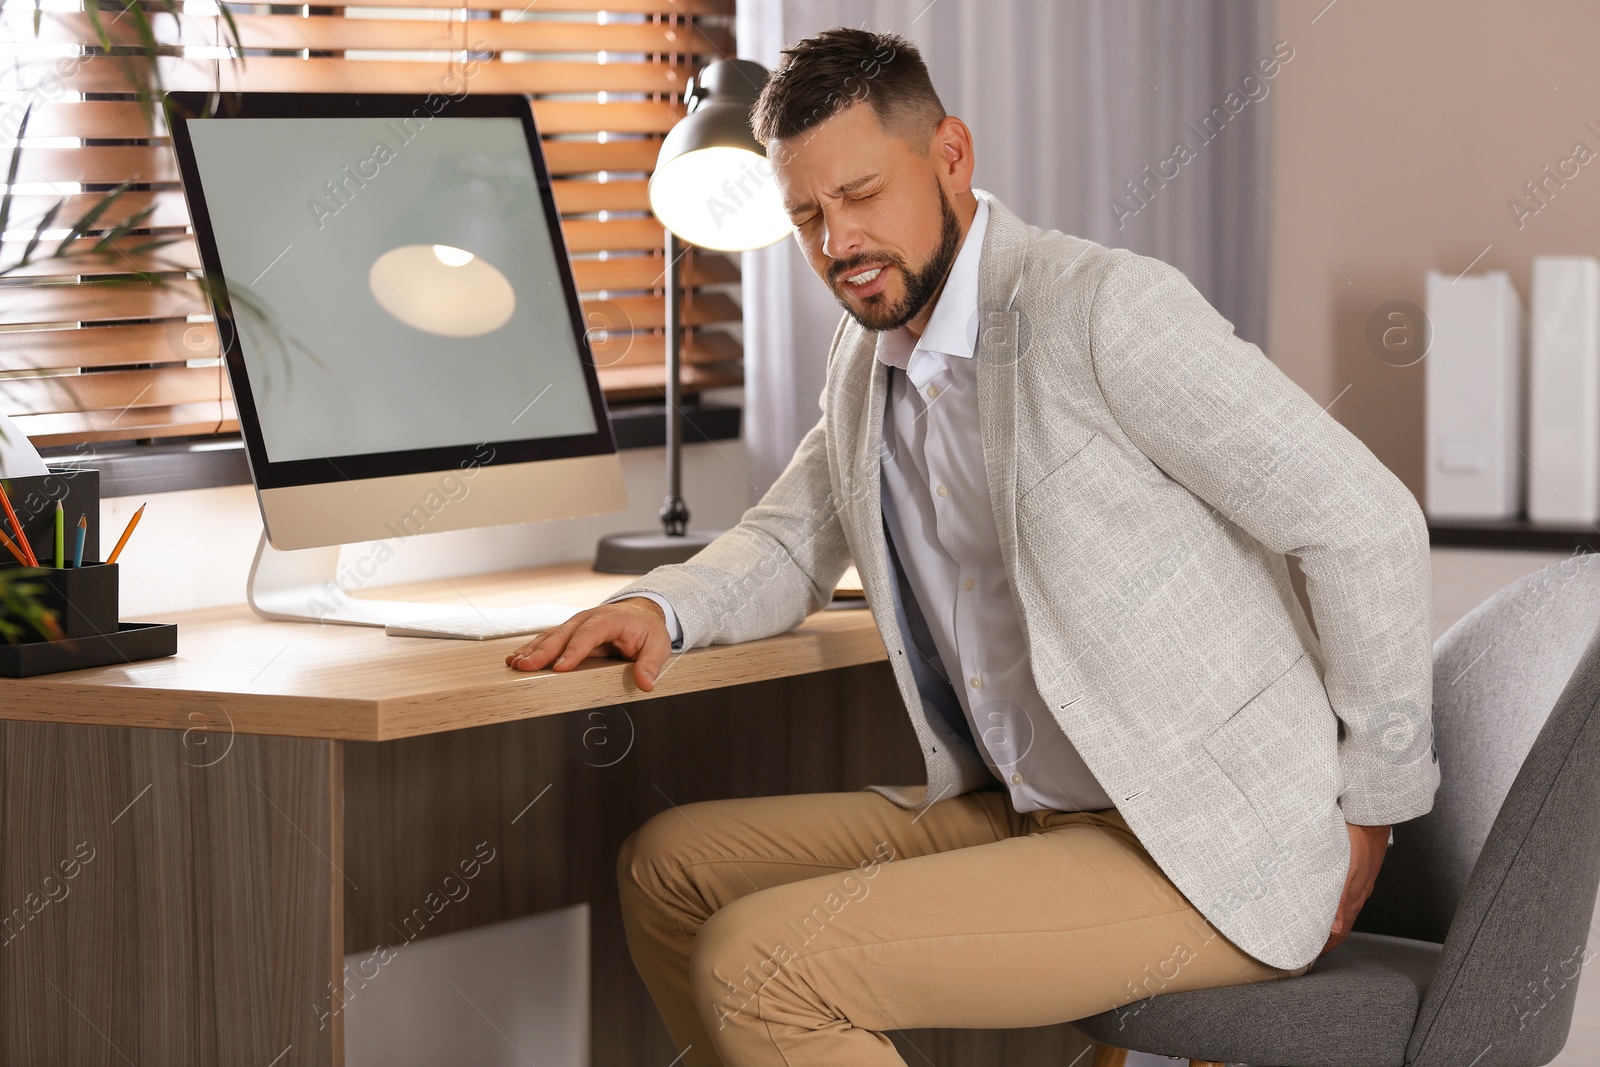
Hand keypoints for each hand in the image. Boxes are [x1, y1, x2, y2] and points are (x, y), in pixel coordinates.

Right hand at [505, 597, 671, 691]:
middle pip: (563, 634)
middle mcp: (588, 619)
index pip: (590, 634)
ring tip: (514, 664)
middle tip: (525, 666)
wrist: (640, 614)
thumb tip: (645, 684)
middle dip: (543, 651)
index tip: (560, 667)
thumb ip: (650, 665)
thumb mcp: (658, 646)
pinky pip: (548, 640)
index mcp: (610, 620)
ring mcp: (576, 624)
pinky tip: (517, 660)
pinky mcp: (569, 633)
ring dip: (532, 650)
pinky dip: (532, 649)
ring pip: (551, 636)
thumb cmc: (647, 631)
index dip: (574, 651)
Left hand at [1320, 822, 1389, 954]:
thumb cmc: (1357, 840)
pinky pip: (1345, 894)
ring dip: (1328, 919)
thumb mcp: (1344, 872)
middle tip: (1307, 944)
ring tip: (1313, 925)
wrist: (1371, 816)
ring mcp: (1359, 883)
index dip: (1327, 946)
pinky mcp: (1358, 871)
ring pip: (1343, 908)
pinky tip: (1325, 896)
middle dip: (1326, 936)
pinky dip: (1333, 902)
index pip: (1340, 932)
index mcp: (1354, 898)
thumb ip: (1340, 901)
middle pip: (1341, 923)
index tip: (1312, 956)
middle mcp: (1358, 894)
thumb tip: (1336, 929)